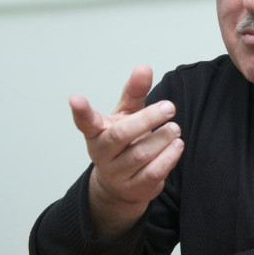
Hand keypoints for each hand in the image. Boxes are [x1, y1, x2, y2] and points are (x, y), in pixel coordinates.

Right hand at [69, 65, 183, 239]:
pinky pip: (154, 173)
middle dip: (147, 120)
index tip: (75, 98)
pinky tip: (178, 145)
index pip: (86, 122)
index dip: (81, 111)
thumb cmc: (124, 141)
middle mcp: (102, 153)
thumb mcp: (126, 114)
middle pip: (121, 136)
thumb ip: (135, 92)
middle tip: (169, 107)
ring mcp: (117, 173)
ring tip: (175, 128)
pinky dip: (169, 157)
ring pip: (141, 155)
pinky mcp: (135, 188)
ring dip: (162, 139)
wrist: (123, 183)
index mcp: (97, 132)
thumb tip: (144, 67)